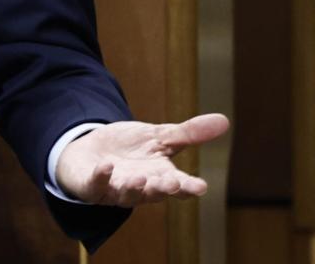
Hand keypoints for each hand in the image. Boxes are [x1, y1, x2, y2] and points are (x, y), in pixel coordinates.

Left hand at [56, 113, 229, 205]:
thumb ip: (189, 134)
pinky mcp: (91, 185)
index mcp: (160, 177)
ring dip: (134, 188)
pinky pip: (95, 184)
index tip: (201, 187)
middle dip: (163, 189)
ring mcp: (114, 189)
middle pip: (154, 192)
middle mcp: (140, 187)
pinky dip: (102, 177)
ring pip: (127, 194)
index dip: (188, 187)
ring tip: (142, 178)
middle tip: (174, 184)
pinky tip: (107, 166)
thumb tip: (225, 120)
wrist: (90, 151)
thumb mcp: (159, 137)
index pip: (178, 185)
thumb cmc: (129, 149)